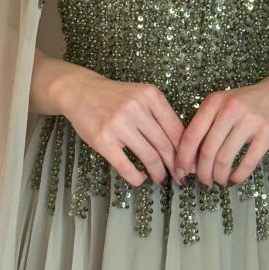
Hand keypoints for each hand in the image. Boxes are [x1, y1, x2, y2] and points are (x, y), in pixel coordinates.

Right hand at [42, 60, 184, 188]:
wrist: (80, 91)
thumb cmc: (115, 96)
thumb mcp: (141, 96)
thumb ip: (160, 115)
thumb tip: (182, 146)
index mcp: (150, 95)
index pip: (176, 129)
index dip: (186, 151)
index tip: (189, 164)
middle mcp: (136, 108)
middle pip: (165, 145)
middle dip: (175, 165)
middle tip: (179, 176)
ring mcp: (118, 124)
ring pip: (149, 157)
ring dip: (158, 173)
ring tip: (160, 178)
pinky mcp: (102, 140)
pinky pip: (126, 166)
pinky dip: (137, 177)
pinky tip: (141, 178)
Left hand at [173, 64, 268, 189]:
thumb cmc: (251, 102)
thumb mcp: (225, 104)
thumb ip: (208, 125)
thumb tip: (191, 159)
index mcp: (214, 102)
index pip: (190, 135)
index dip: (182, 159)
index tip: (180, 173)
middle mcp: (229, 109)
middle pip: (207, 151)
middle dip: (202, 173)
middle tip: (204, 182)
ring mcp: (249, 121)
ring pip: (224, 159)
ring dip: (218, 177)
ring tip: (219, 181)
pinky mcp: (268, 133)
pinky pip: (247, 162)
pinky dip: (238, 176)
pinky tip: (235, 179)